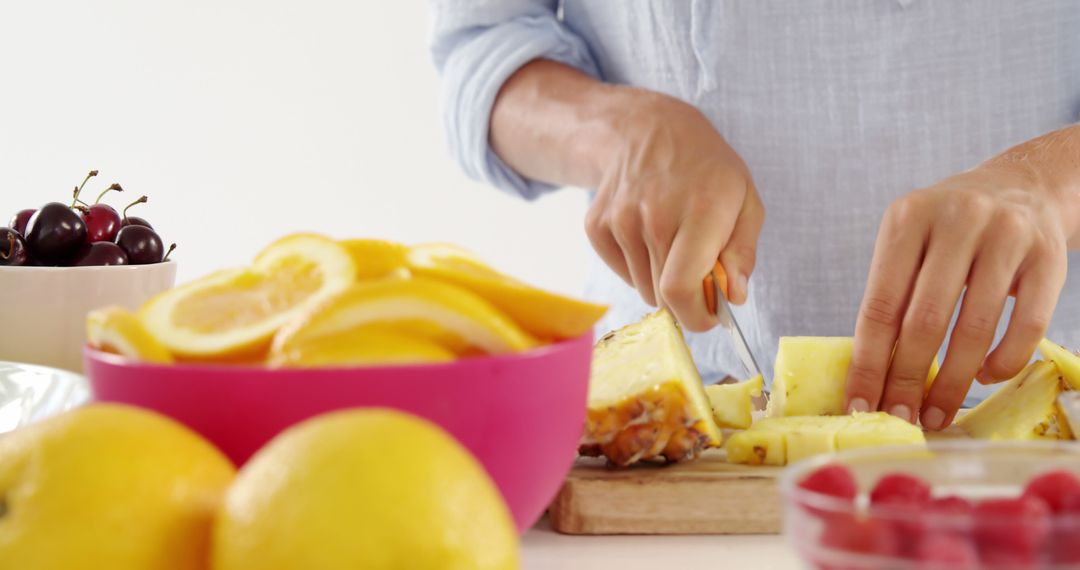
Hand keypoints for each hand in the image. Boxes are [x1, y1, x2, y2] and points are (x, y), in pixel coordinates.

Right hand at [584, 90, 763, 330]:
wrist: (647, 130)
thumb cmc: (706, 169)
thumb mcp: (745, 200)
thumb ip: (743, 251)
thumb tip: (733, 296)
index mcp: (699, 211)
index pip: (681, 289)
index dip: (696, 316)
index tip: (709, 315)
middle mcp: (654, 217)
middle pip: (663, 296)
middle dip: (686, 299)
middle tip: (699, 275)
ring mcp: (620, 221)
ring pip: (643, 288)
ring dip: (662, 281)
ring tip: (673, 245)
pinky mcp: (597, 227)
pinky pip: (622, 273)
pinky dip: (639, 268)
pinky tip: (649, 237)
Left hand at [846, 164, 1070, 429]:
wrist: (1021, 187)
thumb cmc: (949, 231)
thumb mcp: (910, 244)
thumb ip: (892, 296)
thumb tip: (872, 378)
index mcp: (907, 218)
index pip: (879, 304)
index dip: (868, 362)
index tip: (859, 404)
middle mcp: (957, 219)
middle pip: (923, 319)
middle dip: (907, 379)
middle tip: (898, 419)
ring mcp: (1007, 235)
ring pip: (974, 327)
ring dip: (952, 383)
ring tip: (936, 415)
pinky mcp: (1048, 257)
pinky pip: (1026, 325)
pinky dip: (1002, 361)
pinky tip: (983, 378)